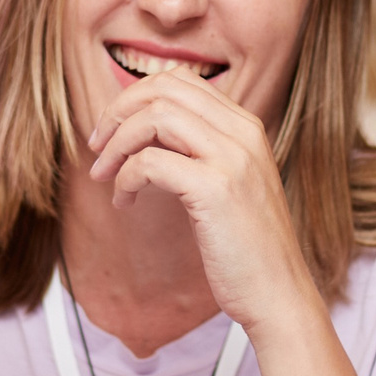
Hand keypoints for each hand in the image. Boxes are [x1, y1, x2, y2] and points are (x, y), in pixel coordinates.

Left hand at [84, 69, 323, 336]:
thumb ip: (200, 152)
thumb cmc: (248, 249)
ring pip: (154, 117)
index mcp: (247, 127)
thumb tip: (145, 134)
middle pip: (164, 88)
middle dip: (118, 112)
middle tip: (97, 146)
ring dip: (116, 144)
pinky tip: (124, 202)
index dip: (137, 98)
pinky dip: (125, 178)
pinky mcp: (215, 189)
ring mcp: (232, 159)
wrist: (278, 294)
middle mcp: (243, 133)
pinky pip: (150, 162)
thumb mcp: (230, 185)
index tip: (114, 130)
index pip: (182, 81)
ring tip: (104, 175)